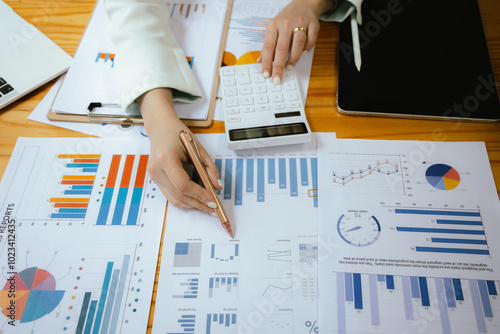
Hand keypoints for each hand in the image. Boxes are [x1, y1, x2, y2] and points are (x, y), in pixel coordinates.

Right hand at [138, 88, 221, 213]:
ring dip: (192, 205)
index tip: (212, 200)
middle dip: (198, 203)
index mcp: (166, 159)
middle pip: (179, 195)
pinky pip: (171, 195)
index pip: (183, 185)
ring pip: (174, 199)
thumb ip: (209, 167)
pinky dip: (185, 199)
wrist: (160, 127)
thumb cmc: (177, 133)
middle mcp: (156, 169)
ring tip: (207, 207)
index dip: (199, 195)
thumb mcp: (198, 147)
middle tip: (213, 208)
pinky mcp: (156, 179)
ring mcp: (154, 176)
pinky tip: (197, 200)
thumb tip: (217, 186)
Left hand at [259, 0, 334, 83]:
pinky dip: (308, 47)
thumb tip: (260, 62)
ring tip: (289, 66)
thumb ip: (267, 46)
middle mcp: (286, 23)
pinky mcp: (313, 23)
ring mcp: (300, 22)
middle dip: (279, 65)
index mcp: (274, 25)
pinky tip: (303, 52)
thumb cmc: (286, 19)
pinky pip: (311, 39)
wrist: (303, 4)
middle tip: (278, 77)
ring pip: (298, 43)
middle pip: (282, 47)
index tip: (266, 74)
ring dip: (294, 58)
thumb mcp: (273, 29)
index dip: (267, 62)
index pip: (269, 46)